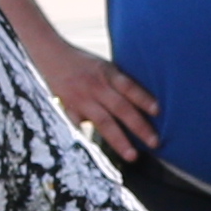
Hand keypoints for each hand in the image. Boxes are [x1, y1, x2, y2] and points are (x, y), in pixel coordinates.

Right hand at [43, 37, 160, 158]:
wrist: (53, 55)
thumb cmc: (85, 63)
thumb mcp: (105, 66)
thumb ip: (120, 83)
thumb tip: (145, 104)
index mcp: (107, 73)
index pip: (129, 87)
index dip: (143, 99)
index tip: (158, 112)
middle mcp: (96, 87)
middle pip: (120, 108)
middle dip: (139, 126)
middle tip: (155, 142)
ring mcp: (82, 99)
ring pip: (103, 122)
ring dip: (119, 140)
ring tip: (132, 155)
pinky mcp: (69, 109)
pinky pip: (80, 127)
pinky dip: (89, 140)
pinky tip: (101, 155)